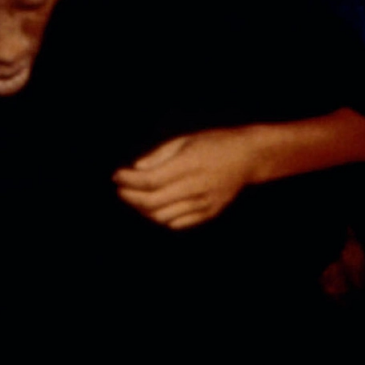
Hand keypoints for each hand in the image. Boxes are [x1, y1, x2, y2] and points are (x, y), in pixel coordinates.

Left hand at [113, 127, 263, 229]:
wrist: (248, 157)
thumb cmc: (214, 143)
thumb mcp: (184, 140)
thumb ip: (159, 156)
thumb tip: (136, 168)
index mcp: (189, 164)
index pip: (150, 180)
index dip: (128, 180)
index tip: (116, 175)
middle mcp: (196, 186)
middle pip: (153, 202)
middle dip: (130, 197)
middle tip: (121, 189)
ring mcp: (203, 203)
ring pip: (163, 217)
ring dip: (143, 210)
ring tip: (135, 198)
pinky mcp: (209, 213)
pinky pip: (178, 223)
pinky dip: (161, 218)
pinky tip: (154, 207)